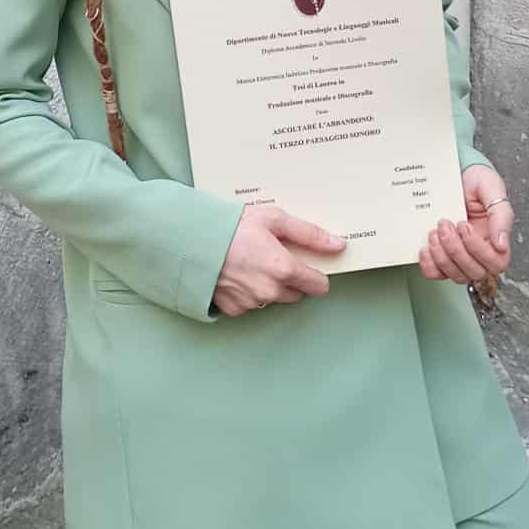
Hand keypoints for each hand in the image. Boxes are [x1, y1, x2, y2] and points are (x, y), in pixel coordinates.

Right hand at [213, 205, 344, 316]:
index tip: (309, 266)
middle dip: (291, 279)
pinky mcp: (233, 309)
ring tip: (251, 262)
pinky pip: (250, 304)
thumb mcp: (274, 219)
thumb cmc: (230, 227)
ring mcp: (251, 302)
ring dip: (269, 286)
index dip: (316, 275)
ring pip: (273, 299)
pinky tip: (237, 274)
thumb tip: (338, 245)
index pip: (318, 285)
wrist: (189, 241)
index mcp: (284, 269)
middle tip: (273, 257)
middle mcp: (270, 291)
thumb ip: (309, 234)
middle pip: (296, 293)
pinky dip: (248, 292)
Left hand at [418, 165, 513, 287]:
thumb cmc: (477, 182)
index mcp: (497, 239)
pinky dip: (430, 265)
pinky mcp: (444, 256)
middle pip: (474, 272)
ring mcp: (462, 256)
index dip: (478, 249)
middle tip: (444, 225)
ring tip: (435, 232)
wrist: (457, 175)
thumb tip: (502, 244)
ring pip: (457, 275)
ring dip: (442, 256)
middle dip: (455, 249)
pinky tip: (426, 247)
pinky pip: (437, 274)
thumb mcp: (493, 189)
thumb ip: (501, 215)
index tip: (464, 225)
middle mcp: (481, 252)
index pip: (496, 262)